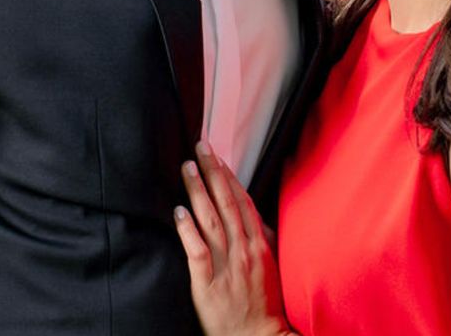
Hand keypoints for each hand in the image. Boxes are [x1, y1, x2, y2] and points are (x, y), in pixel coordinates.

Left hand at [174, 142, 293, 335]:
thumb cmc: (266, 304)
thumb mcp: (272, 264)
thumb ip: (262, 236)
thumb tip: (252, 211)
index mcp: (259, 245)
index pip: (242, 201)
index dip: (228, 175)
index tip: (217, 155)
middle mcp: (244, 251)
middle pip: (226, 203)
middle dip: (213, 172)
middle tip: (200, 147)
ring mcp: (227, 268)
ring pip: (211, 222)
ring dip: (198, 192)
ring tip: (187, 169)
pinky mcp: (209, 287)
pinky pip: (198, 253)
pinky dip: (188, 231)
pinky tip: (178, 212)